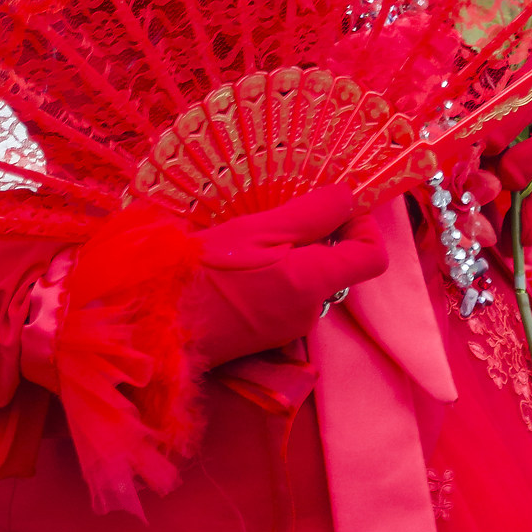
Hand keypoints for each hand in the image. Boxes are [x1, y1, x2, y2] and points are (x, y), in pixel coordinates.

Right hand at [179, 185, 386, 368]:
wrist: (158, 324)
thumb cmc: (206, 271)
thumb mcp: (258, 229)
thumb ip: (311, 214)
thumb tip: (349, 197)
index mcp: (313, 283)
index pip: (373, 256)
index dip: (363, 224)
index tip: (333, 204)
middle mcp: (311, 311)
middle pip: (341, 264)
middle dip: (322, 234)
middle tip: (285, 209)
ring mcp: (290, 327)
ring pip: (313, 277)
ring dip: (297, 251)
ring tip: (258, 232)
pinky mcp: (269, 333)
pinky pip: (291, 293)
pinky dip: (280, 271)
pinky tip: (247, 258)